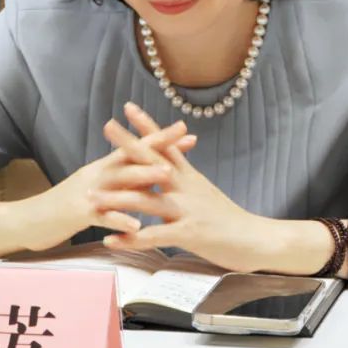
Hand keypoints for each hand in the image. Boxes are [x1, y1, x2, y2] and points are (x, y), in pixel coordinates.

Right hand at [18, 118, 197, 252]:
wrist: (28, 220)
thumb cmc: (67, 206)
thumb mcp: (98, 189)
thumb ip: (122, 183)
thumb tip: (151, 176)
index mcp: (103, 168)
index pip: (135, 148)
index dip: (160, 139)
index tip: (187, 132)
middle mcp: (97, 174)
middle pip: (131, 156)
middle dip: (158, 147)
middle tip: (184, 140)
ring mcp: (88, 193)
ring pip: (119, 182)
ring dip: (143, 177)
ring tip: (168, 174)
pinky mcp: (78, 214)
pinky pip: (102, 216)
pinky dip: (120, 220)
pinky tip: (137, 225)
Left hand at [96, 102, 274, 271]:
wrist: (256, 239)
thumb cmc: (230, 219)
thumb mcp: (205, 192)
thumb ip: (186, 179)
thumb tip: (168, 167)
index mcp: (190, 177)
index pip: (166, 144)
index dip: (148, 125)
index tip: (128, 108)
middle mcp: (186, 187)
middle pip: (153, 161)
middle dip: (128, 144)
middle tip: (106, 127)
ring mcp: (187, 210)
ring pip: (146, 200)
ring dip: (115, 199)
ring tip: (91, 198)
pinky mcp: (189, 234)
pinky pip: (154, 236)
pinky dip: (130, 237)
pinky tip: (110, 239)